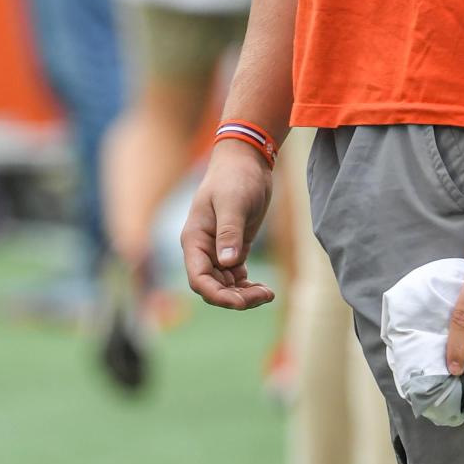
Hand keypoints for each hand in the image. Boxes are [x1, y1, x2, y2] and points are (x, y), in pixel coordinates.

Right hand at [180, 141, 275, 309]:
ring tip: (268, 294)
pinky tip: (265, 289)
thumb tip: (227, 263)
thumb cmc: (235, 176)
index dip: (216, 295)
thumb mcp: (233, 202)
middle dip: (235, 297)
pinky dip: (248, 285)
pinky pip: (236, 276)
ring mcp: (217, 249)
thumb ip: (229, 232)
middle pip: (213, 286)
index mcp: (194, 239)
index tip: (239, 302)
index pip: (198, 279)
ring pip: (225, 285)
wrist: (247, 160)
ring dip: (244, 294)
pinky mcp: (234, 247)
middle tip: (264, 296)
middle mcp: (203, 249)